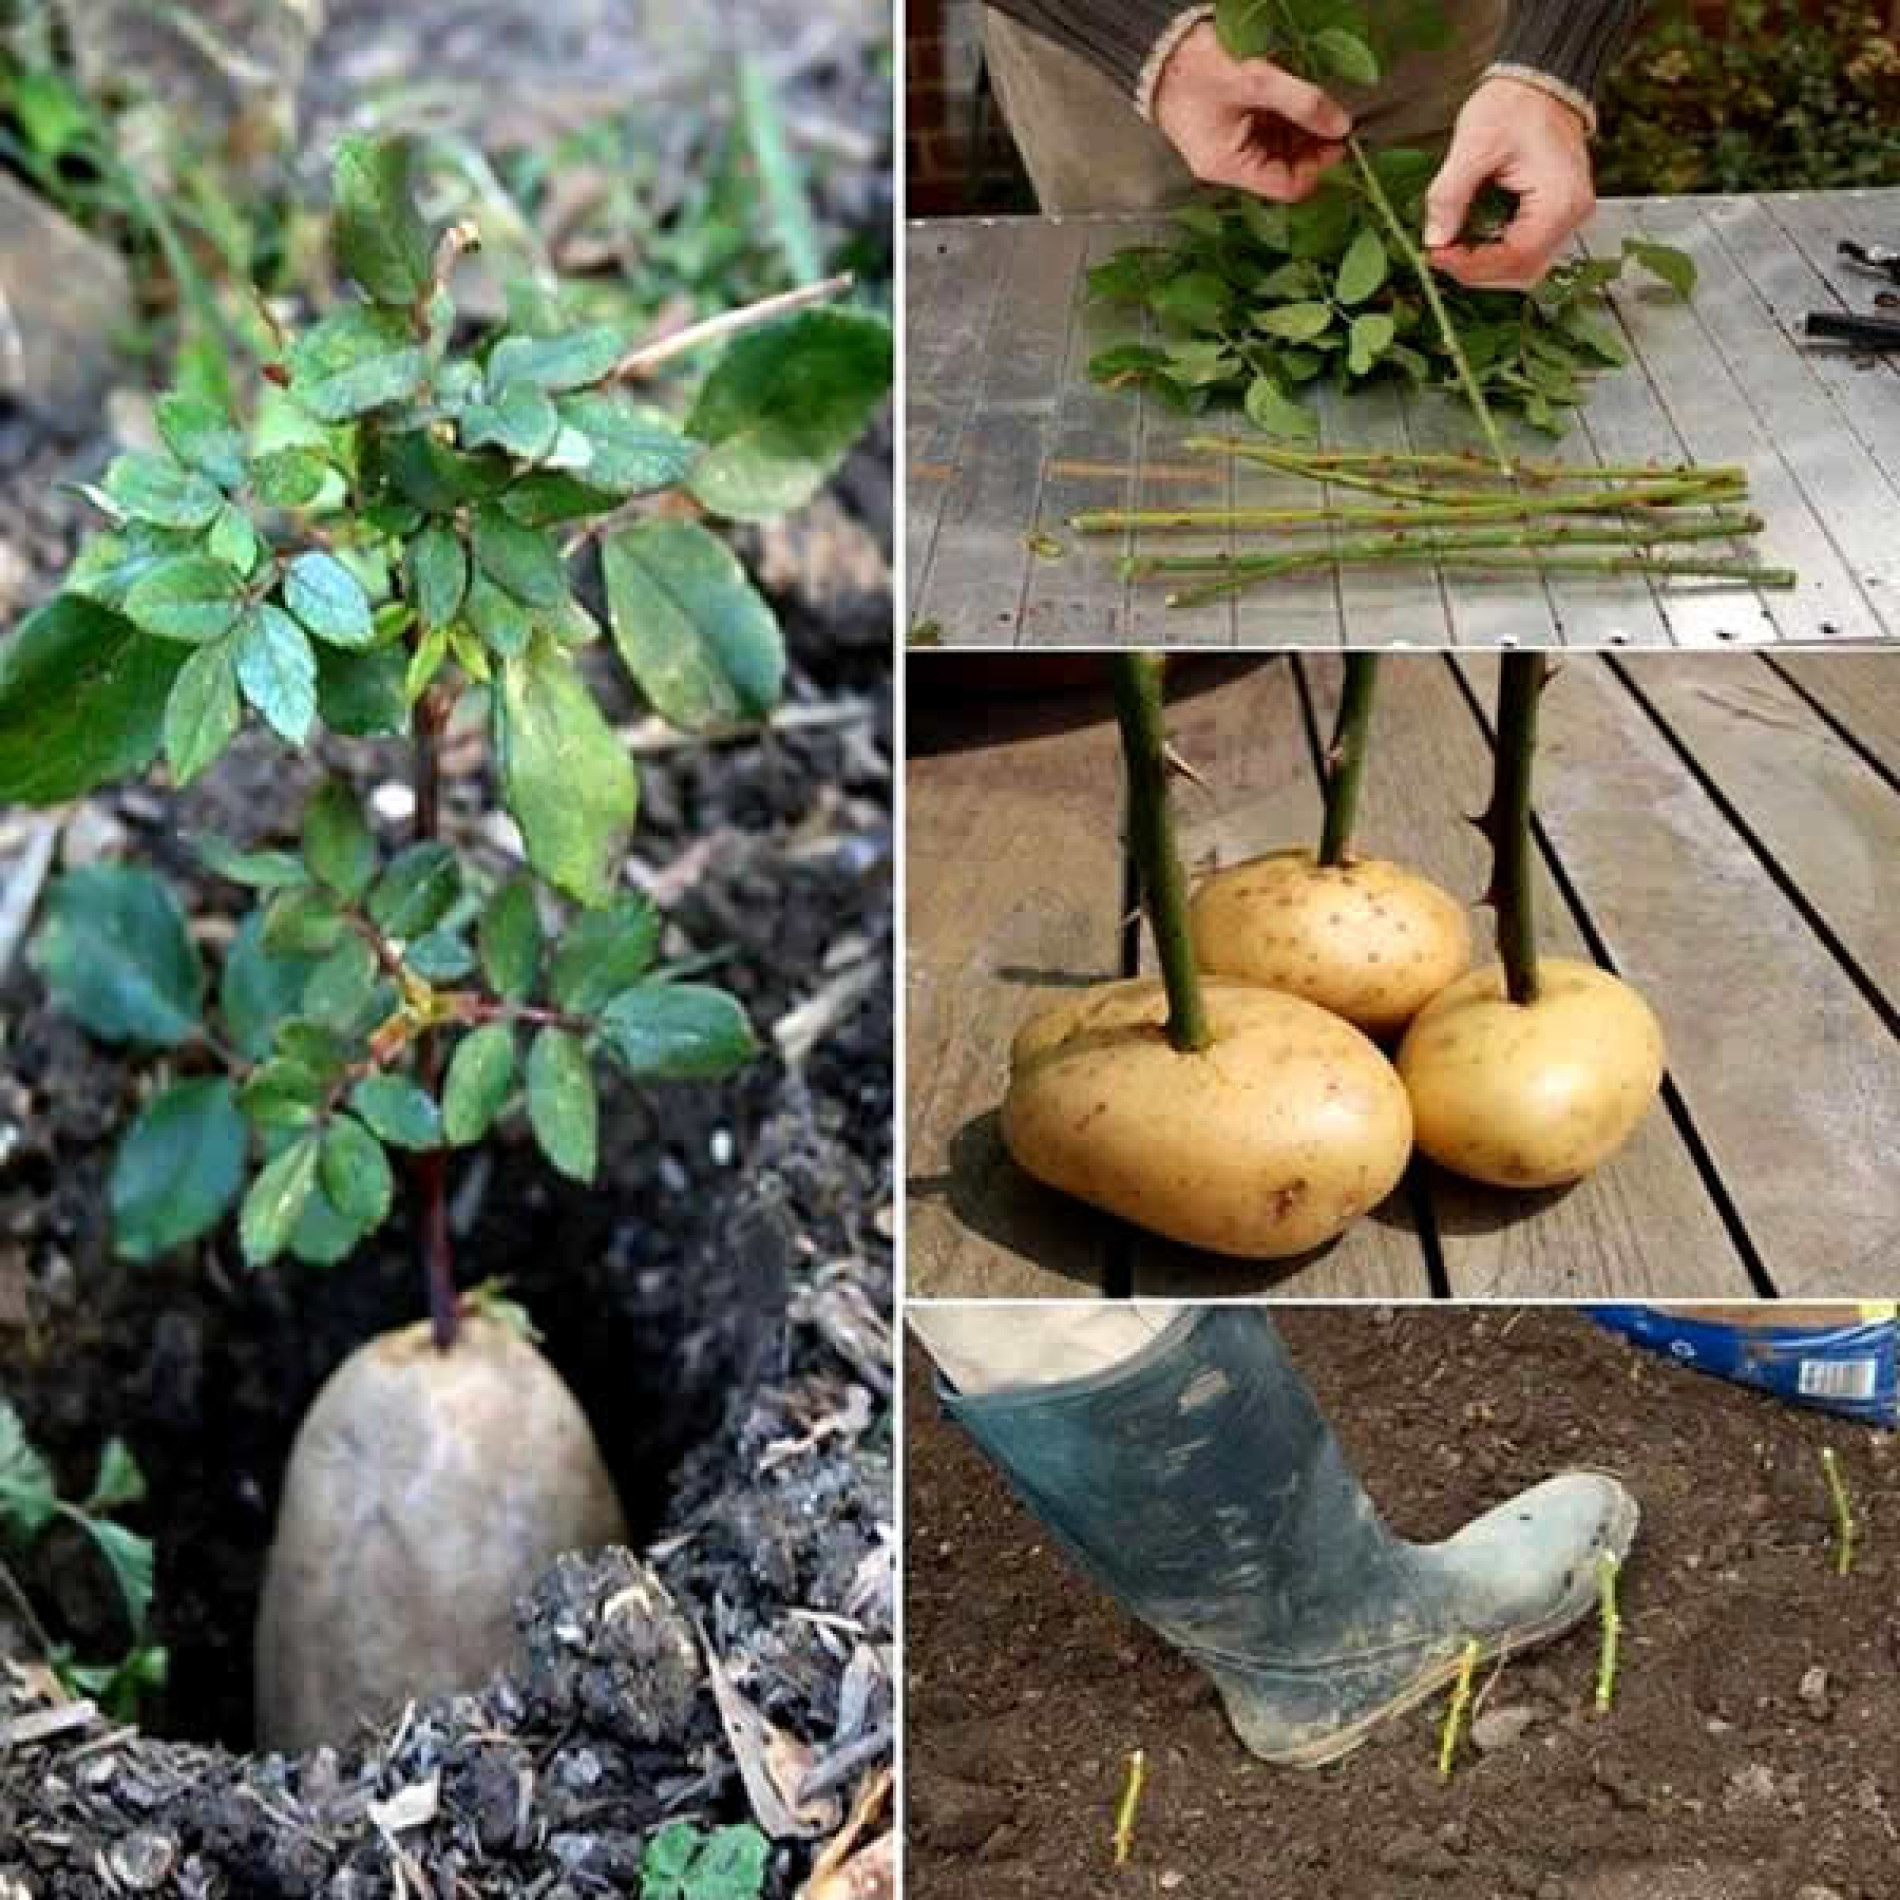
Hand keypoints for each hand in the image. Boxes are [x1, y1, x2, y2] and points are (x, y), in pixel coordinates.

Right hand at [1151, 22, 1351, 201]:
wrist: (1157, 48)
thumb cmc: (1194, 67)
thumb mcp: (1256, 80)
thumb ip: (1302, 103)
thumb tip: (1339, 125)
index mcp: (1230, 165)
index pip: (1288, 186)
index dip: (1319, 166)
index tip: (1339, 138)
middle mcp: (1230, 163)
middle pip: (1286, 168)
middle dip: (1312, 145)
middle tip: (1332, 117)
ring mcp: (1230, 145)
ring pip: (1280, 148)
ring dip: (1301, 129)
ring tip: (1314, 102)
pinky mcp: (1230, 126)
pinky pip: (1268, 130)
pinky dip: (1286, 117)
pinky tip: (1293, 97)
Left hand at [1424, 76, 1595, 288]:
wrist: (1540, 82)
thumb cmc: (1515, 104)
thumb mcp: (1473, 145)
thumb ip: (1449, 196)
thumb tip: (1434, 240)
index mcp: (1560, 200)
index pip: (1516, 257)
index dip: (1472, 266)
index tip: (1437, 255)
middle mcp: (1572, 215)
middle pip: (1523, 272)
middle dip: (1477, 271)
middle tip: (1441, 255)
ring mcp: (1567, 217)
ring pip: (1525, 268)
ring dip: (1486, 267)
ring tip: (1453, 250)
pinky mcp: (1556, 215)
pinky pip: (1527, 251)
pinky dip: (1496, 254)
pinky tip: (1471, 241)